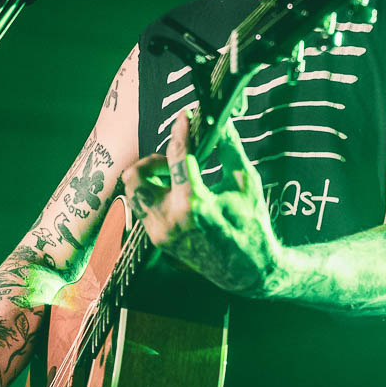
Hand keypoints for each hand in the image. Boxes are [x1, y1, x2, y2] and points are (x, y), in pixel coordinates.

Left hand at [121, 106, 283, 295]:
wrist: (247, 270)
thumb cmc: (252, 225)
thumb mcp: (246, 184)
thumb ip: (230, 149)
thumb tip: (221, 121)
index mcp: (194, 204)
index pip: (176, 156)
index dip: (181, 131)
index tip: (185, 116)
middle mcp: (170, 219)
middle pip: (136, 175)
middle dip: (152, 160)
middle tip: (174, 159)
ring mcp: (160, 233)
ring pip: (133, 192)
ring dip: (150, 177)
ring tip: (175, 176)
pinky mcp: (158, 240)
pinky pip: (143, 208)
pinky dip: (154, 194)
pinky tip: (176, 192)